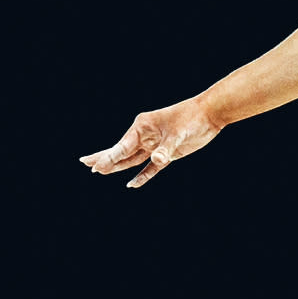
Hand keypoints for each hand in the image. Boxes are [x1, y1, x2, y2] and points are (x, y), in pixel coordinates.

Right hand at [81, 98, 223, 188]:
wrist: (211, 114)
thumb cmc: (192, 118)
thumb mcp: (178, 133)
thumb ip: (166, 148)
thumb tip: (157, 160)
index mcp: (142, 126)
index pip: (122, 146)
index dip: (108, 158)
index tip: (95, 167)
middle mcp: (146, 135)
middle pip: (121, 151)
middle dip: (104, 158)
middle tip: (86, 164)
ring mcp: (155, 144)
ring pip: (132, 159)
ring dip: (118, 166)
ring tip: (100, 171)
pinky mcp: (167, 153)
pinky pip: (150, 167)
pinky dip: (142, 176)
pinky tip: (132, 184)